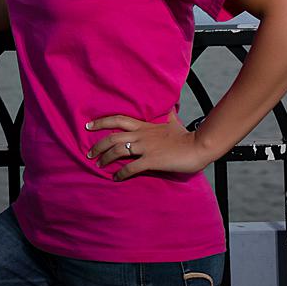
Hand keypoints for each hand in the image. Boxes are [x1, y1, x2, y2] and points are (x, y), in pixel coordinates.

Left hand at [85, 109, 208, 178]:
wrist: (198, 146)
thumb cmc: (185, 135)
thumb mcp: (172, 121)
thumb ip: (165, 115)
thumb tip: (169, 107)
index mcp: (144, 125)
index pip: (118, 120)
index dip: (101, 122)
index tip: (88, 125)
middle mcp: (141, 135)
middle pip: (113, 137)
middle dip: (98, 145)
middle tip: (89, 153)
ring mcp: (146, 148)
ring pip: (118, 151)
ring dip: (106, 159)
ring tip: (99, 165)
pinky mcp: (152, 161)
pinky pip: (131, 167)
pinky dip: (121, 173)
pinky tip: (116, 178)